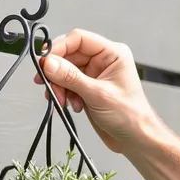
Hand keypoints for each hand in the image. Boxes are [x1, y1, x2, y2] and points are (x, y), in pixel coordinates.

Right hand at [36, 29, 161, 154]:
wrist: (135, 139)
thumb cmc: (130, 116)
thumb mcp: (98, 95)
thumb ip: (71, 78)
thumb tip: (49, 63)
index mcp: (112, 53)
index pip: (79, 39)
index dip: (59, 47)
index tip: (44, 60)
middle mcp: (103, 61)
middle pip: (69, 55)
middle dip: (56, 71)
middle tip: (46, 83)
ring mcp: (95, 75)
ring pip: (65, 71)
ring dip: (59, 86)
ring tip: (61, 100)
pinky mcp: (88, 89)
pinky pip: (68, 85)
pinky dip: (64, 94)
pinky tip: (71, 105)